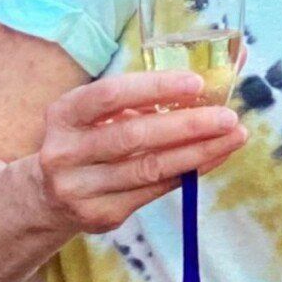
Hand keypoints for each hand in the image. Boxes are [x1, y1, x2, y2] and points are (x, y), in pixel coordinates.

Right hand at [23, 70, 247, 235]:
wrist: (48, 195)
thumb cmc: (89, 140)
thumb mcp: (98, 113)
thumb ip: (144, 94)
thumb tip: (214, 67)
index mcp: (63, 115)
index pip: (109, 95)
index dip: (153, 88)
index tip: (196, 83)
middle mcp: (66, 152)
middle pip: (133, 136)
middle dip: (187, 125)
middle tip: (228, 116)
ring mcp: (81, 188)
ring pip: (149, 168)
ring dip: (198, 152)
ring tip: (233, 137)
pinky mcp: (101, 214)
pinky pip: (155, 190)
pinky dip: (189, 172)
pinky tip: (213, 157)